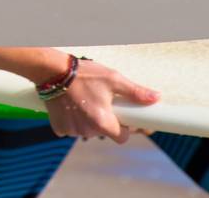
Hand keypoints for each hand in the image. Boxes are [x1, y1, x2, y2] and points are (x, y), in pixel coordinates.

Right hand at [43, 58, 159, 142]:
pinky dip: (72, 120)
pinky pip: (70, 129)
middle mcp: (88, 130)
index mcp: (103, 122)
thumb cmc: (84, 74)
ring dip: (88, 121)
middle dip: (104, 121)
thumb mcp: (113, 79)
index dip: (124, 128)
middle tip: (100, 102)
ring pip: (87, 131)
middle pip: (103, 133)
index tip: (120, 116)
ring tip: (83, 100)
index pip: (122, 137)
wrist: (52, 71)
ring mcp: (72, 130)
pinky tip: (70, 106)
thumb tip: (156, 98)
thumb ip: (135, 92)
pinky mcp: (59, 127)